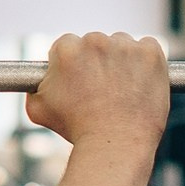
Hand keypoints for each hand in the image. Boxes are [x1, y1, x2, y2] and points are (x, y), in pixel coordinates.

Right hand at [24, 32, 169, 149]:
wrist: (114, 144)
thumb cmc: (76, 129)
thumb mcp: (38, 109)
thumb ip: (33, 88)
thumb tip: (35, 83)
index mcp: (67, 48)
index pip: (68, 45)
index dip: (73, 64)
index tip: (80, 79)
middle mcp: (95, 40)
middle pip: (96, 43)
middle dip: (97, 61)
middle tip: (101, 87)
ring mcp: (126, 46)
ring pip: (122, 45)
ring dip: (121, 60)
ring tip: (121, 89)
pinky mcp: (151, 53)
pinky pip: (148, 47)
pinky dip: (145, 61)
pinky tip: (139, 81)